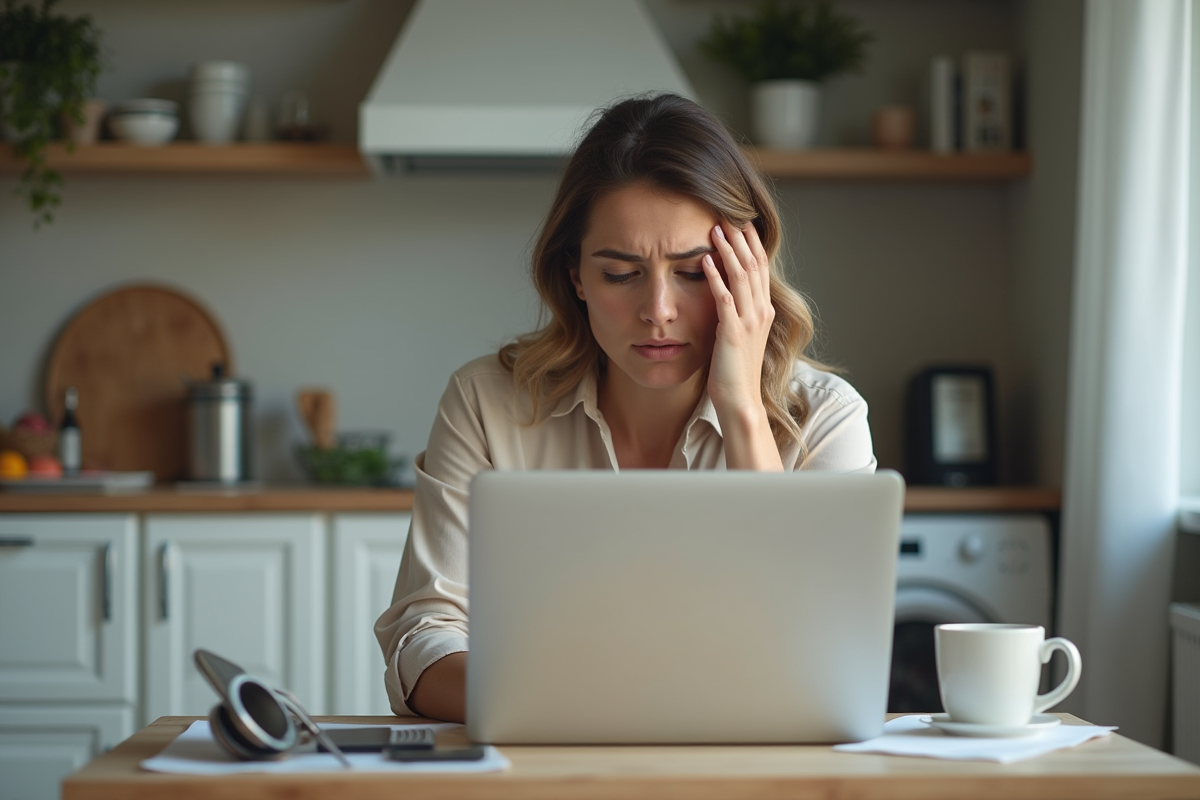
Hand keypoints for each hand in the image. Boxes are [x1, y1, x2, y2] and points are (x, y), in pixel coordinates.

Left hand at [701, 221, 783, 470]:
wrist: (740, 401)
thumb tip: (722, 292)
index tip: (741, 222)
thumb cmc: (734, 371)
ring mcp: (749, 321)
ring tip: (715, 228)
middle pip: (754, 265)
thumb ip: (735, 312)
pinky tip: (704, 259)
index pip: (761, 268)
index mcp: (763, 311)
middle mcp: (760, 312)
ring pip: (741, 276)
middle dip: (741, 238)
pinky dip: (714, 277)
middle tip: (728, 214)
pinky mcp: (733, 332)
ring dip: (728, 250)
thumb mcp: (739, 335)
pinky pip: (724, 298)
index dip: (752, 244)